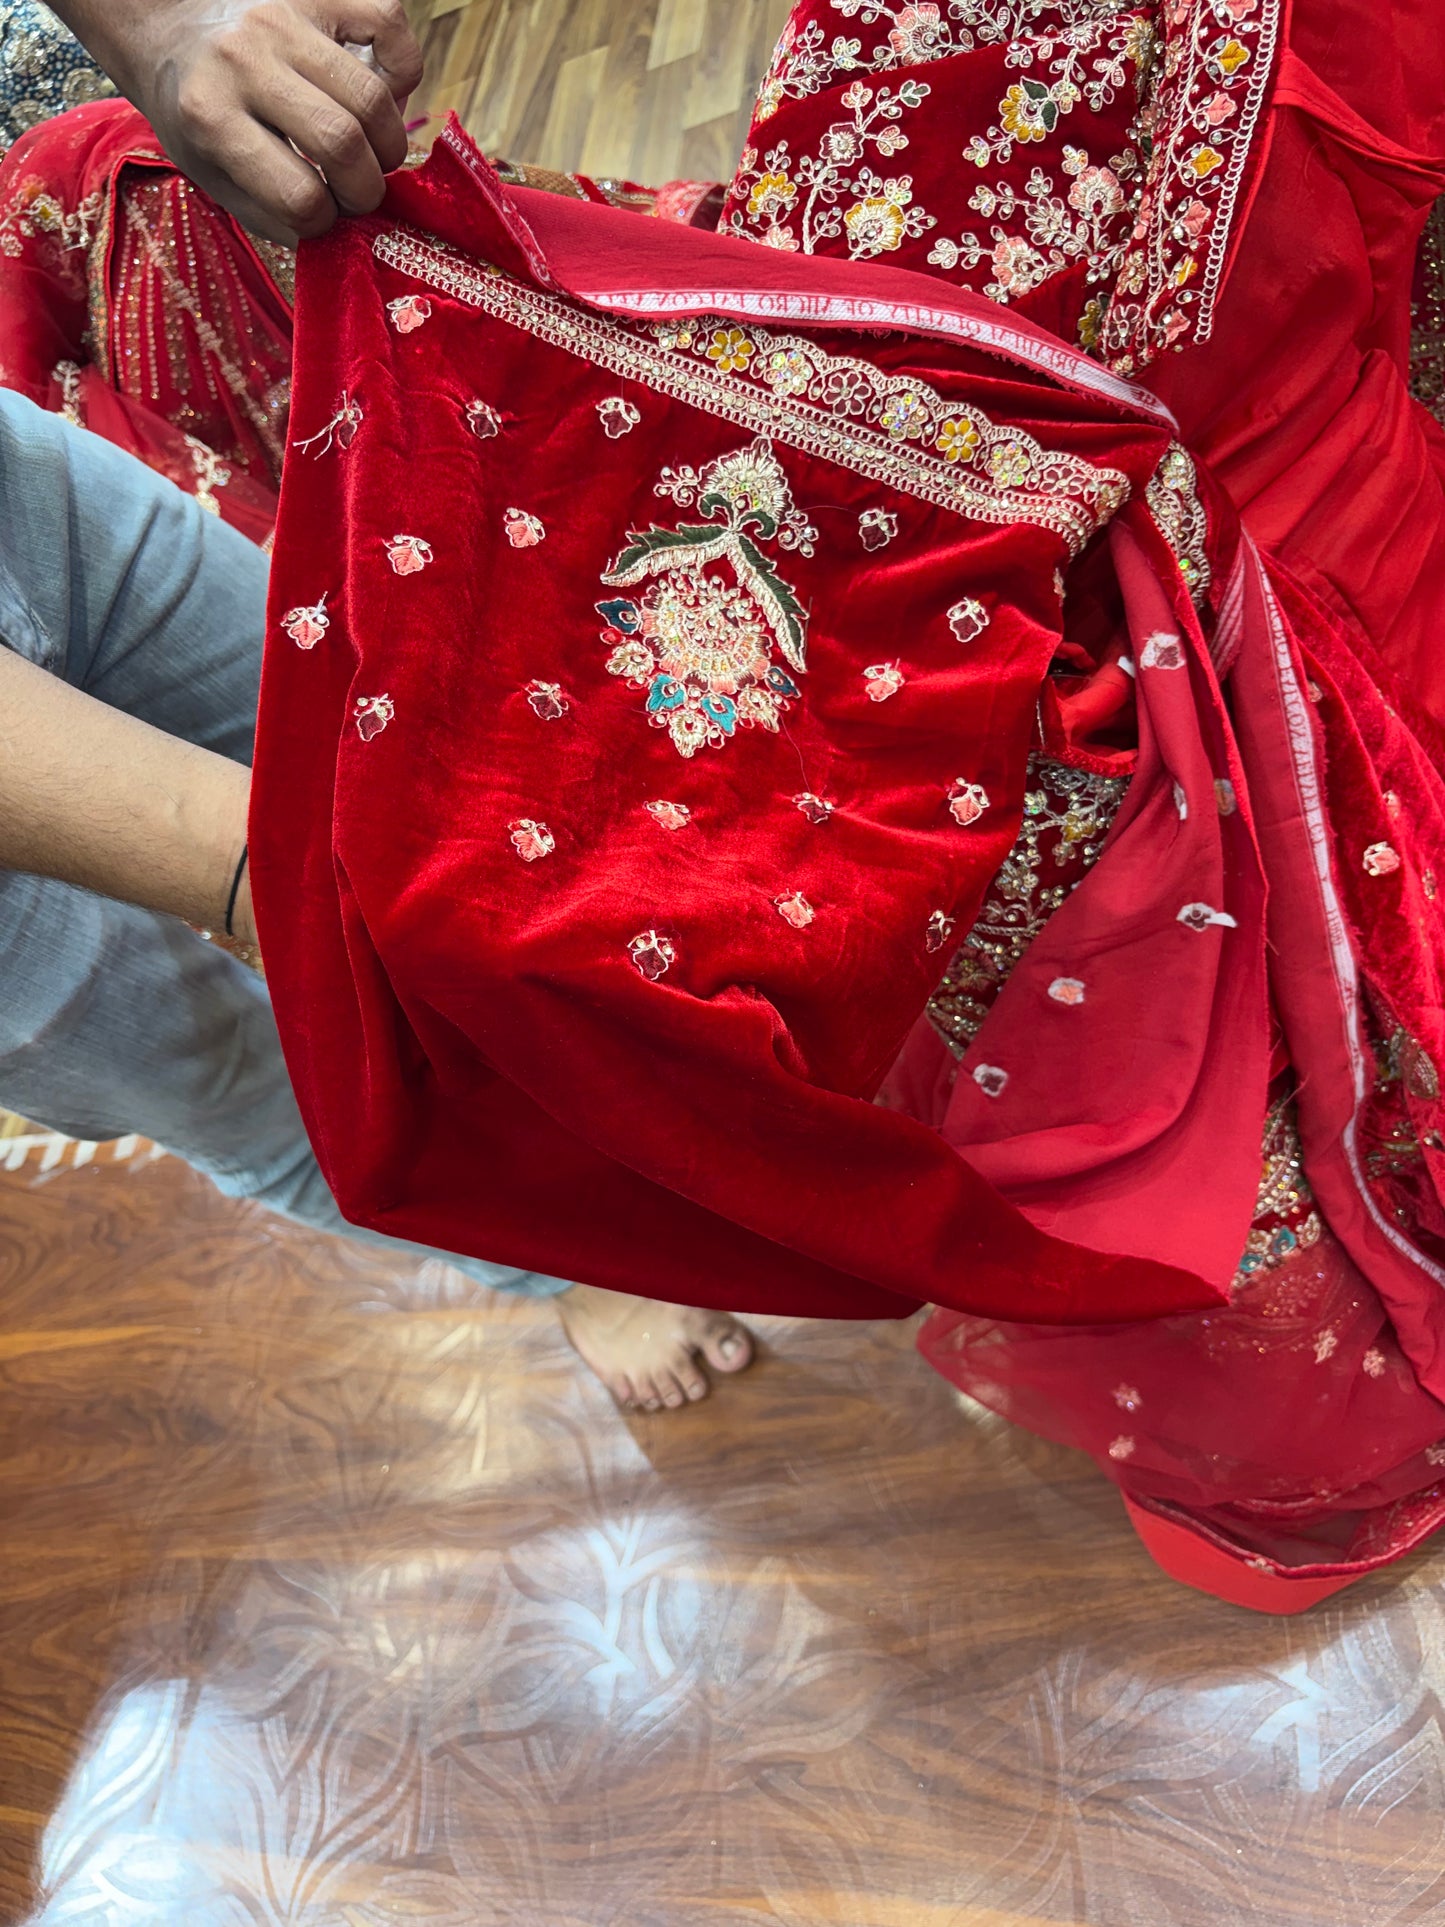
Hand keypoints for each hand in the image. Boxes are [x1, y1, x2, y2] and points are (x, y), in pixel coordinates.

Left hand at [51, 0, 422, 243]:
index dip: (324, 222)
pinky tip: (384, 89)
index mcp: (210, 116)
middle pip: (341, 142)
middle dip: (365, 189)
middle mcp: (244, 58)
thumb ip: (274, 214)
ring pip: (372, 95)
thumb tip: (345, 235)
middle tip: (357, 193)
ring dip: (389, 143)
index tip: (323, 217)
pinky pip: (389, 23)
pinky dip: (402, 69)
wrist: (169, 30)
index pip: (298, 196)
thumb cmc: (197, 114)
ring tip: (373, 152)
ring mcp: (283, 16)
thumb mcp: (212, 174)